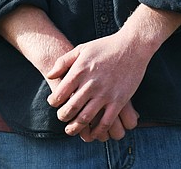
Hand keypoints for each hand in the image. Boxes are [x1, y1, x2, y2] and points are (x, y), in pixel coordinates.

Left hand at [45, 5, 180, 141]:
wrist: (131, 47)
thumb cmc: (104, 47)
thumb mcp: (81, 49)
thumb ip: (63, 62)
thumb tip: (50, 75)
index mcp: (79, 71)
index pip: (60, 93)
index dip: (53, 102)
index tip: (53, 103)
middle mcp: (90, 84)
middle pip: (70, 108)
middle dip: (62, 117)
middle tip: (61, 119)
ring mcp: (105, 94)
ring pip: (86, 118)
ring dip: (76, 127)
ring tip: (71, 130)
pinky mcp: (119, 101)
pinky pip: (106, 121)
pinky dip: (97, 131)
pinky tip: (93, 134)